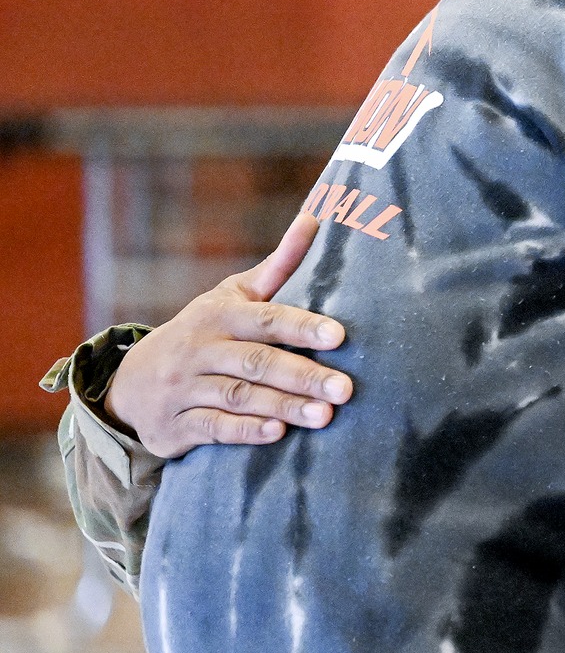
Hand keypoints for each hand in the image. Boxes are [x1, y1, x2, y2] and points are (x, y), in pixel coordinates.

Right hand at [104, 214, 353, 457]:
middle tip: (345, 389)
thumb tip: (314, 218)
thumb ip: (277, 267)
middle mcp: (198, 350)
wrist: (131, 383)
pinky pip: (213, 429)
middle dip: (303, 375)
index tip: (340, 336)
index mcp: (218, 315)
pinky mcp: (175, 426)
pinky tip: (278, 434)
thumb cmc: (204, 332)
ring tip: (325, 416)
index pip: (265, 319)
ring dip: (283, 406)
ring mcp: (183, 389)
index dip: (301, 327)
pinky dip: (245, 431)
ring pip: (238, 397)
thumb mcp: (232, 297)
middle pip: (256, 362)